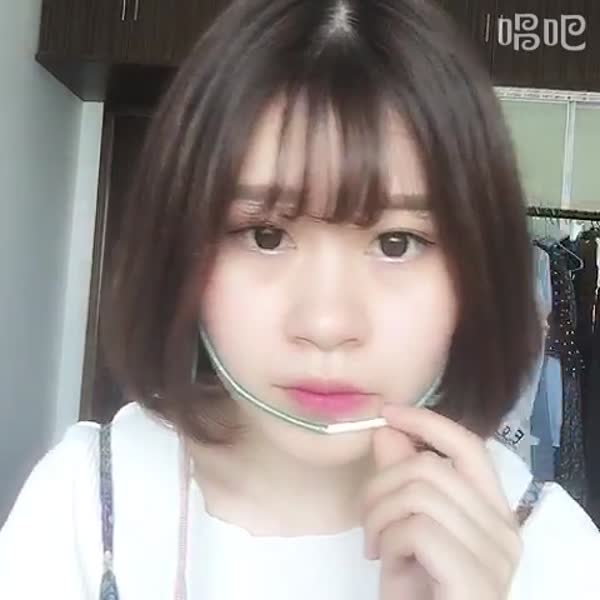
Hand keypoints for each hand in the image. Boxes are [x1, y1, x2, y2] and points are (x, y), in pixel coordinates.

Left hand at [362, 404, 521, 599]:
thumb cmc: (419, 591)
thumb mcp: (403, 527)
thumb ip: (401, 478)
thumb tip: (388, 430)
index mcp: (492, 510)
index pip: (467, 445)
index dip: (426, 421)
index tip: (389, 412)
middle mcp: (504, 528)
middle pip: (430, 467)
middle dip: (381, 484)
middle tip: (367, 519)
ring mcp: (496, 554)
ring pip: (419, 492)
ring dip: (378, 514)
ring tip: (374, 544)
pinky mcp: (476, 577)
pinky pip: (416, 527)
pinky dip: (387, 539)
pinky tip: (384, 564)